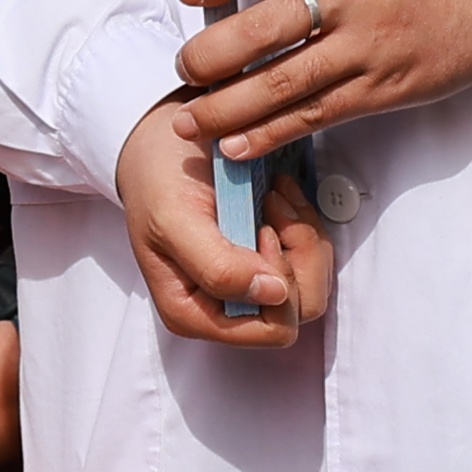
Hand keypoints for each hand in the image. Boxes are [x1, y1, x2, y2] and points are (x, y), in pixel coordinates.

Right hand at [114, 96, 327, 347]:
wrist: (161, 141)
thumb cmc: (159, 179)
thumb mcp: (175, 220)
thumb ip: (217, 267)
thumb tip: (273, 295)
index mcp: (196, 314)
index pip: (271, 330)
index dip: (279, 282)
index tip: (261, 231)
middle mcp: (227, 309)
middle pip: (300, 309)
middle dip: (298, 254)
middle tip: (273, 207)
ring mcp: (251, 284)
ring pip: (313, 282)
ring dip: (302, 233)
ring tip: (274, 197)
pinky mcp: (268, 258)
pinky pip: (312, 255)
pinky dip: (303, 220)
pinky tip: (279, 195)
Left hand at [175, 0, 471, 163]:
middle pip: (265, 29)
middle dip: (209, 55)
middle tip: (182, 66)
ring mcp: (373, 44)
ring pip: (283, 84)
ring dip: (226, 108)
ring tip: (188, 121)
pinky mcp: (388, 87)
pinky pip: (318, 115)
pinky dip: (270, 134)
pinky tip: (235, 143)